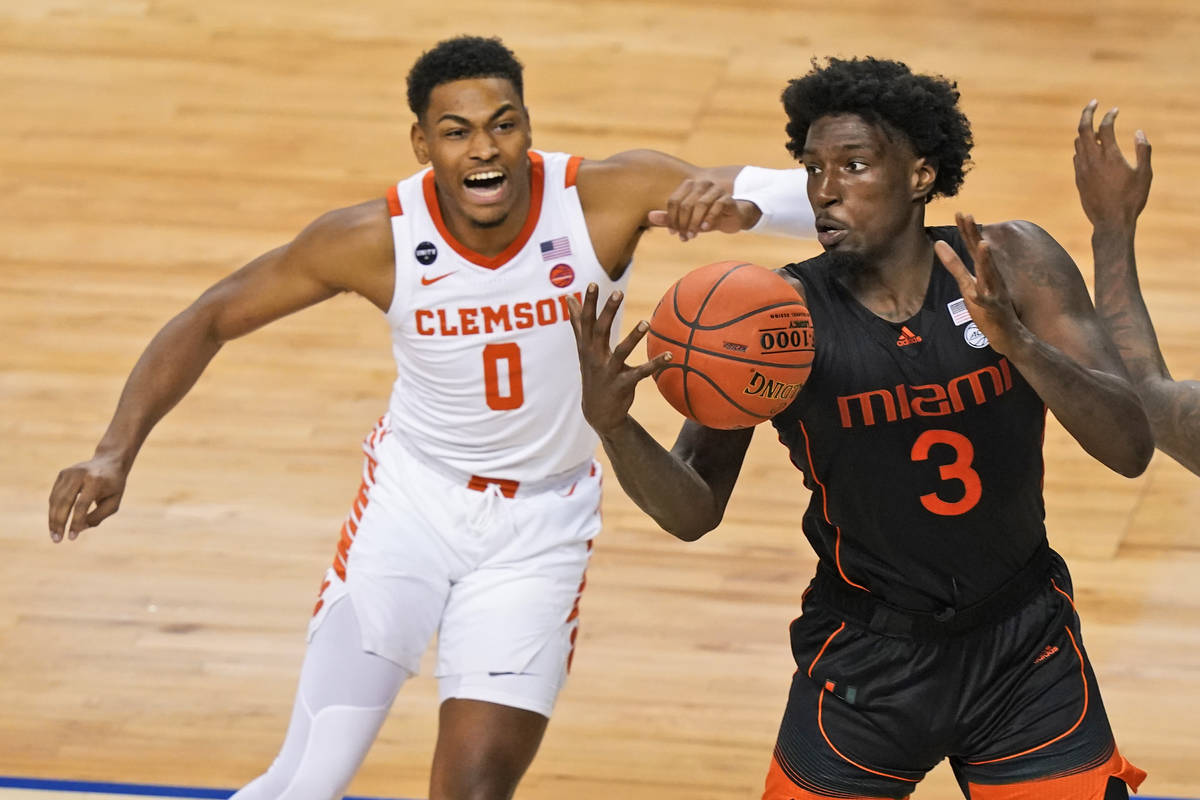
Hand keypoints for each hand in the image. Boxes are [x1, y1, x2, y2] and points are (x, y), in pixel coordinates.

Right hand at [48, 452, 127, 541]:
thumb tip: (80, 529)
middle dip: (59, 522)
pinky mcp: (62, 474)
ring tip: (54, 535)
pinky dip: (54, 510)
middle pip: (65, 502)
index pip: (82, 504)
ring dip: (53, 519)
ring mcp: (69, 472)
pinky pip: (55, 495)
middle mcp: (80, 475)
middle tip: (57, 540)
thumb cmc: (113, 485)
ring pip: (56, 499)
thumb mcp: (113, 502)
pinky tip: (55, 523)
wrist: (109, 461)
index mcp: (96, 481)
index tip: (72, 537)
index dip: (76, 522)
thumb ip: (98, 516)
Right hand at [566, 284, 671, 434]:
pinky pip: (641, 372)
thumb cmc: (593, 373)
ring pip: (621, 351)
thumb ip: (578, 322)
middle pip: (600, 331)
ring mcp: (609, 371)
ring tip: (646, 322)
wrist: (598, 412)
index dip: (588, 303)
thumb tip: (568, 297)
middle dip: (608, 311)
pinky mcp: (623, 384)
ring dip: (633, 337)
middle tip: (618, 292)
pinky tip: (670, 355)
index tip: (592, 284)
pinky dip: (656, 364)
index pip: (585, 321)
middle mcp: (595, 357)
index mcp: (587, 347)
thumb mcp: (583, 348)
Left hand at [645, 177, 759, 240]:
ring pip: (700, 205)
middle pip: (685, 205)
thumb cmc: (706, 218)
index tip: (673, 233)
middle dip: (683, 223)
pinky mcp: (727, 197)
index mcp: (689, 186)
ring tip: (693, 235)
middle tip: (684, 237)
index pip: (673, 201)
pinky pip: (716, 207)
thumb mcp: (686, 220)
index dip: (671, 219)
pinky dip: (709, 219)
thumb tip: (649, 216)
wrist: (732, 218)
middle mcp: (701, 184)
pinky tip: (705, 228)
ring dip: (694, 223)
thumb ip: (668, 218)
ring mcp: (715, 189)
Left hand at [935, 213, 1026, 355]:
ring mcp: (993, 292)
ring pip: (989, 274)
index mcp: (983, 271)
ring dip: (985, 260)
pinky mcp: (992, 310)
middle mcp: (990, 277)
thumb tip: (938, 244)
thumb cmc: (986, 307)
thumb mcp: (967, 283)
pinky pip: (986, 304)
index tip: (961, 213)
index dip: (968, 230)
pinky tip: (975, 293)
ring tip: (982, 244)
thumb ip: (954, 264)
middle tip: (967, 215)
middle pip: (981, 254)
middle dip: (974, 235)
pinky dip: (982, 297)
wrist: (1008, 334)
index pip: (974, 247)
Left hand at [1073, 99, 1151, 234]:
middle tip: (1093, 103)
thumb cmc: (1132, 199)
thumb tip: (1139, 132)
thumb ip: (1144, 150)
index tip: (1115, 110)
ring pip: (1077, 143)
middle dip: (1087, 113)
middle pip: (1083, 129)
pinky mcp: (1078, 179)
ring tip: (1093, 126)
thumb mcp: (1145, 174)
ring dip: (1084, 131)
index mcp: (1110, 156)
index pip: (1105, 128)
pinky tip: (1089, 148)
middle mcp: (1092, 160)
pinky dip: (1082, 147)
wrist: (1111, 223)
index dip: (1109, 116)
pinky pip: (1077, 157)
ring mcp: (1082, 170)